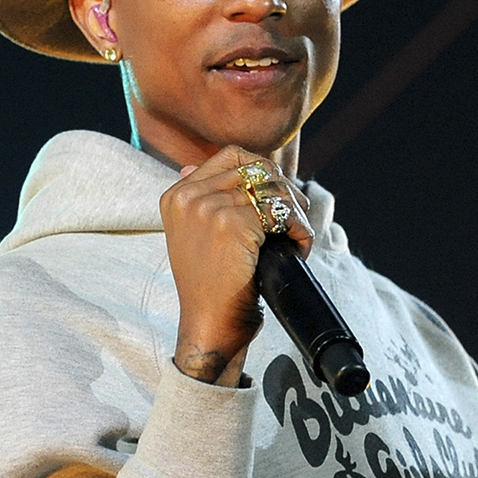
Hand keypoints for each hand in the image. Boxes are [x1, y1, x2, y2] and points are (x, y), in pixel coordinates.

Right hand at [161, 147, 311, 387]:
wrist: (210, 323)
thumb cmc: (213, 281)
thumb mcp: (196, 234)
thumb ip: (200, 198)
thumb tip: (191, 165)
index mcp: (177, 194)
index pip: (233, 155)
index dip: (265, 171)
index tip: (278, 198)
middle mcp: (187, 195)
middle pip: (259, 169)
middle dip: (286, 192)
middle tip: (296, 220)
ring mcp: (206, 207)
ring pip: (275, 191)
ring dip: (297, 214)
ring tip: (297, 237)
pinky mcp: (229, 223)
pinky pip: (281, 214)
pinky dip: (300, 230)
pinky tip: (297, 248)